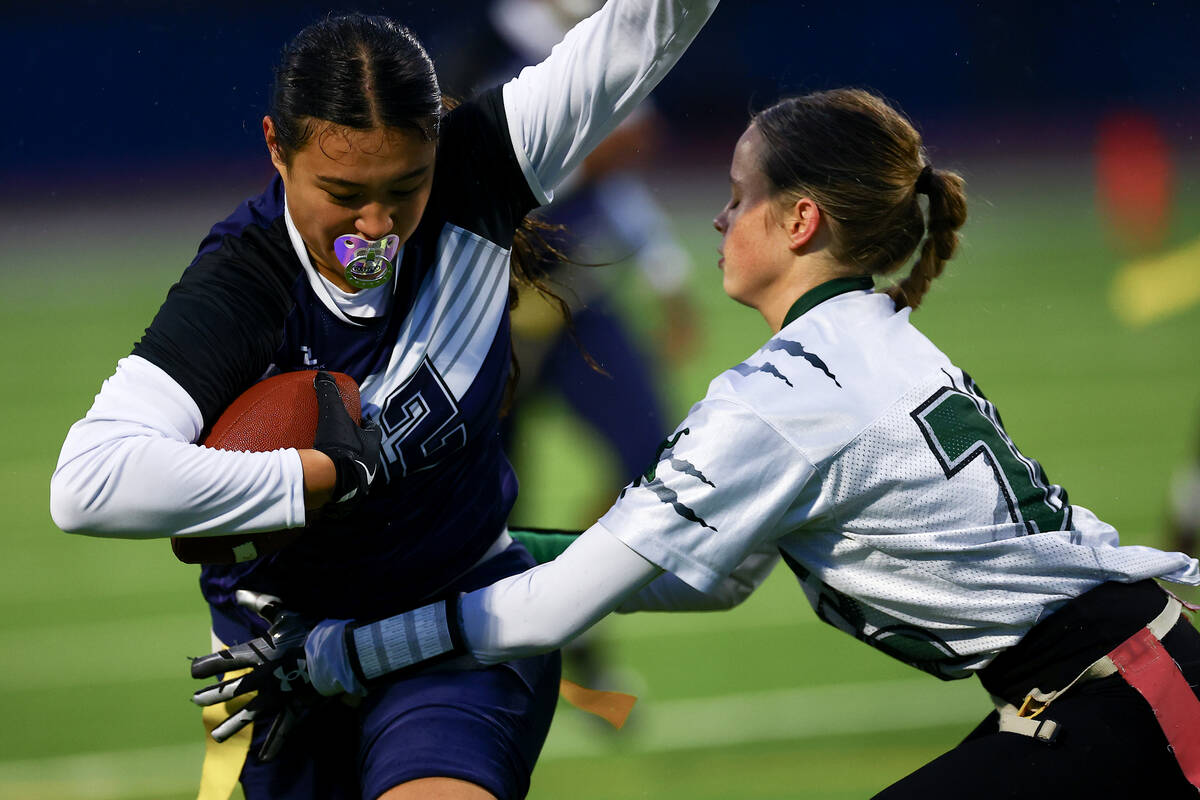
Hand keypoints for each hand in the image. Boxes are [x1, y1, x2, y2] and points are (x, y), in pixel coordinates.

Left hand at [190, 590, 323, 760]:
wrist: (338, 651)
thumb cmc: (310, 630)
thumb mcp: (284, 614)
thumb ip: (260, 604)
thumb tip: (238, 593)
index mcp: (260, 653)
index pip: (226, 660)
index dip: (207, 666)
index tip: (192, 672)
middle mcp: (263, 677)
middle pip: (232, 689)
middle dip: (213, 696)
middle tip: (196, 702)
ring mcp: (278, 695)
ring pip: (249, 714)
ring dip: (232, 724)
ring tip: (215, 735)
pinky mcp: (294, 706)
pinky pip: (283, 728)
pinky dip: (275, 743)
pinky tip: (265, 758)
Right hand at [312, 371, 381, 515]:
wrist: (332, 481)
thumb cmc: (339, 445)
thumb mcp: (334, 415)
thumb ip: (329, 394)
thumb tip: (322, 374)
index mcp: (373, 444)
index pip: (374, 430)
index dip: (367, 424)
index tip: (359, 420)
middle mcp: (373, 463)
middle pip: (368, 450)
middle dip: (359, 445)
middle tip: (345, 438)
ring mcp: (363, 480)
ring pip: (359, 468)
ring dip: (350, 463)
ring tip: (335, 458)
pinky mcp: (350, 494)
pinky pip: (345, 484)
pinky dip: (339, 479)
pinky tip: (325, 477)